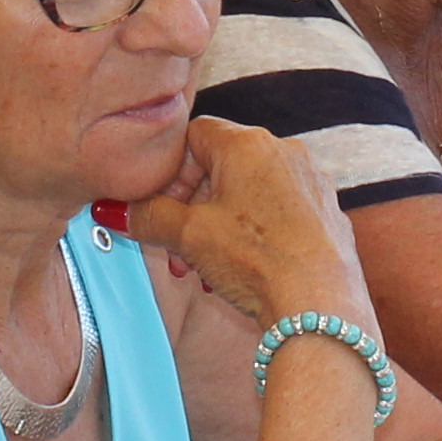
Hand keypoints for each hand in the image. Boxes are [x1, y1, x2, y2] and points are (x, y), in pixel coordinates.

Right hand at [130, 118, 366, 340]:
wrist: (319, 306)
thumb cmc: (256, 260)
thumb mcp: (188, 236)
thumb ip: (148, 216)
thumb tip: (115, 211)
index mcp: (248, 143)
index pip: (193, 134)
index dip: (170, 172)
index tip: (161, 208)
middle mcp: (285, 151)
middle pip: (221, 166)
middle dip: (192, 208)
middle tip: (177, 247)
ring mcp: (311, 182)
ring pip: (250, 193)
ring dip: (220, 226)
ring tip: (207, 268)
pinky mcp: (327, 214)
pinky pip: (279, 214)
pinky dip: (255, 234)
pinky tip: (245, 271)